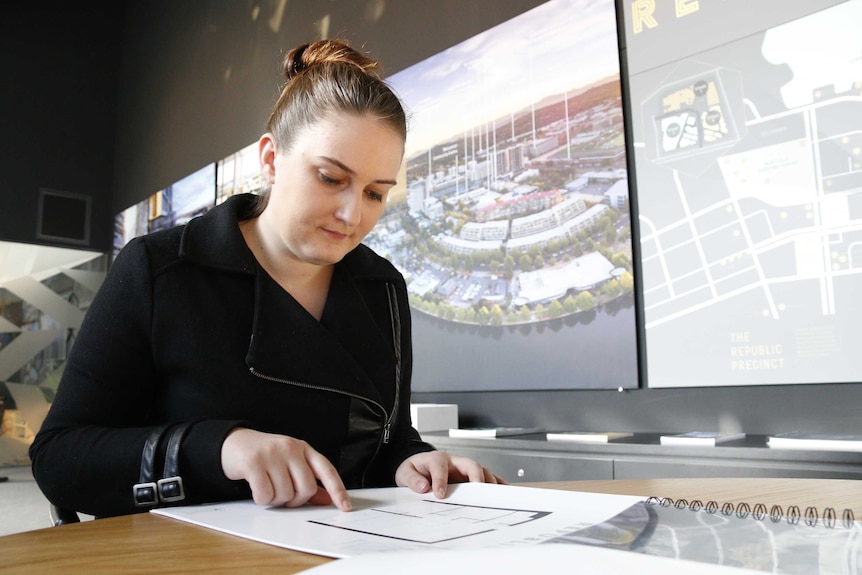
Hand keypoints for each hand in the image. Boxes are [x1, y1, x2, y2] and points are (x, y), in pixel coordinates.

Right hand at [221, 428, 350, 510]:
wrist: (234, 442)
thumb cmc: (266, 455)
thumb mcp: (290, 463)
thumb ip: (308, 480)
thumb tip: (328, 499)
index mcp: (303, 448)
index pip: (326, 469)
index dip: (337, 489)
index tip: (345, 506)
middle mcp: (290, 448)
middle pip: (306, 488)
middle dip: (296, 500)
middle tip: (285, 496)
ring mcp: (272, 454)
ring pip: (285, 494)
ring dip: (276, 500)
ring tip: (268, 486)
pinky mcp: (254, 462)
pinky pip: (265, 495)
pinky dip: (261, 499)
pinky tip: (257, 488)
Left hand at [395, 451, 505, 498]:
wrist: (418, 467)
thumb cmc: (414, 469)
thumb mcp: (405, 472)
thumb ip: (411, 479)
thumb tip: (423, 486)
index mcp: (436, 458)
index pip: (440, 466)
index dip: (441, 480)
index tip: (440, 494)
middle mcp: (454, 461)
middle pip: (470, 463)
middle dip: (475, 476)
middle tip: (477, 491)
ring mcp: (464, 468)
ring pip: (481, 470)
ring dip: (488, 482)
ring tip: (493, 495)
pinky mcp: (471, 476)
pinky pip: (487, 477)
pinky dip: (497, 483)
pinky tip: (504, 490)